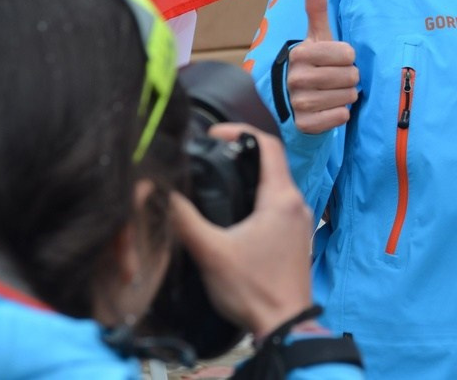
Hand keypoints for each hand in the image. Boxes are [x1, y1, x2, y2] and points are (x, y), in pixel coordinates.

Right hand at [169, 123, 315, 339]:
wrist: (285, 325)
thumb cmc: (253, 288)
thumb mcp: (211, 251)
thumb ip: (184, 219)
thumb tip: (157, 192)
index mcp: (281, 197)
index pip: (268, 144)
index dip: (240, 131)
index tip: (214, 132)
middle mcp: (296, 203)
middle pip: (271, 162)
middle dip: (240, 153)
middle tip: (209, 154)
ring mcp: (299, 221)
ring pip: (274, 184)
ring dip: (248, 176)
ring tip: (216, 178)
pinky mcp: (295, 237)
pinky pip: (277, 204)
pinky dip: (256, 197)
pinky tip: (232, 211)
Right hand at [286, 0, 358, 132]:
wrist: (291, 99)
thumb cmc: (312, 63)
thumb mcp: (315, 37)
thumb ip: (316, 9)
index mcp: (300, 53)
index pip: (348, 54)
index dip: (347, 58)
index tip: (335, 60)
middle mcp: (296, 78)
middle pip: (350, 76)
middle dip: (349, 78)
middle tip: (335, 78)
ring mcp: (299, 102)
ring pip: (348, 97)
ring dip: (346, 95)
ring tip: (332, 92)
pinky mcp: (305, 124)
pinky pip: (340, 116)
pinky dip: (341, 113)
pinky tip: (329, 108)